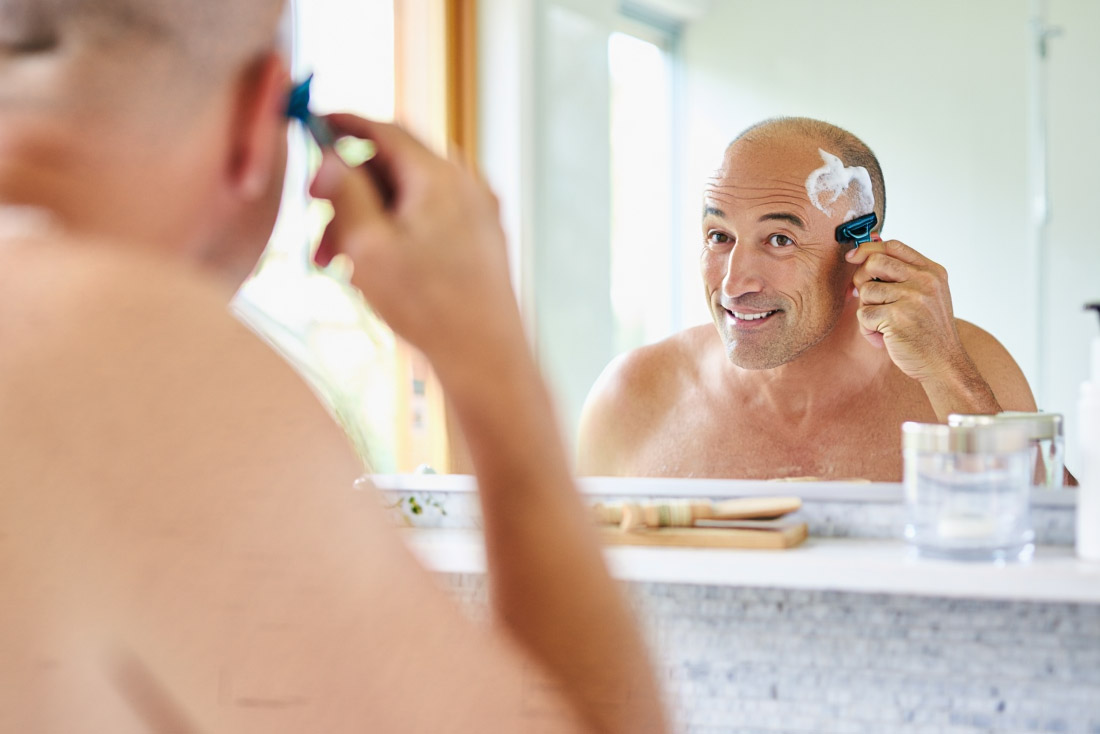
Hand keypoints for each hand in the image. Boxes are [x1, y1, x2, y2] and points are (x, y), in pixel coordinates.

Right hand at [308, 114, 524, 378]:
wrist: (486, 356)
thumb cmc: (428, 306)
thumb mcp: (367, 245)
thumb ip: (345, 192)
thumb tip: (329, 157)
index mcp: (438, 176)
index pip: (384, 129)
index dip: (343, 124)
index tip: (314, 125)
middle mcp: (465, 185)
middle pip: (393, 168)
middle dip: (348, 195)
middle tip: (319, 233)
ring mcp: (478, 212)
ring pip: (408, 199)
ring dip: (367, 222)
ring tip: (343, 267)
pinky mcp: (481, 240)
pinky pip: (429, 220)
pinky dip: (396, 234)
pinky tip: (377, 272)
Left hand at [845, 239, 967, 382]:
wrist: (944, 364)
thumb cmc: (928, 332)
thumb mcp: (926, 296)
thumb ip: (903, 274)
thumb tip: (864, 252)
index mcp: (932, 271)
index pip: (893, 246)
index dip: (867, 250)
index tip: (853, 259)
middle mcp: (925, 280)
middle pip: (874, 262)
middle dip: (861, 279)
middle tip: (868, 298)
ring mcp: (913, 297)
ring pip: (866, 290)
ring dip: (867, 310)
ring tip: (884, 325)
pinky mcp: (898, 317)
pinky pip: (864, 315)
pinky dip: (868, 329)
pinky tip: (884, 338)